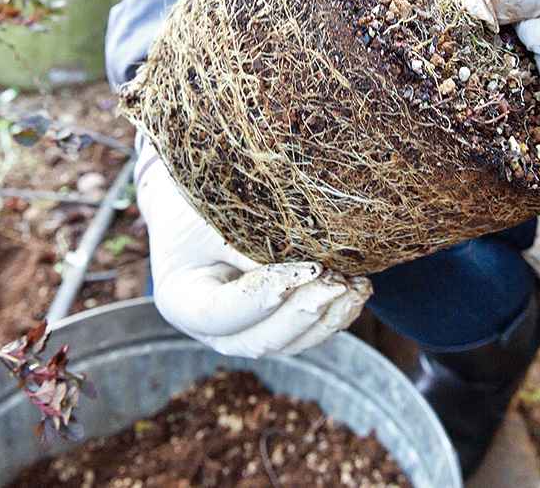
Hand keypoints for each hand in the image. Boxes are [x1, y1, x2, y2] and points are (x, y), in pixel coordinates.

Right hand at [135, 140, 370, 357]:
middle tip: (337, 284)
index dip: (265, 295)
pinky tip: (357, 291)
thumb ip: (247, 244)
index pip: (222, 312)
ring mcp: (242, 331)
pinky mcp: (271, 323)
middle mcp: (209, 329)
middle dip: (303, 313)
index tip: (307, 269)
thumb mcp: (211, 212)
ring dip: (326, 319)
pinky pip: (304, 333)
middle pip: (259, 339)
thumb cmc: (198, 196)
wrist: (197, 197)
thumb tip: (304, 264)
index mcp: (182, 300)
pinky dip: (333, 317)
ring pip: (288, 342)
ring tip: (356, 287)